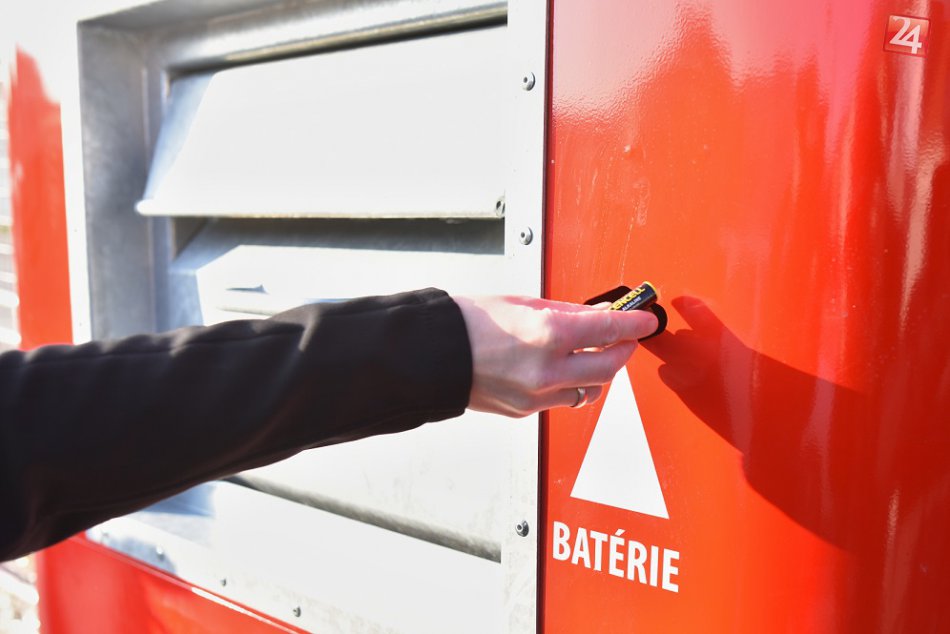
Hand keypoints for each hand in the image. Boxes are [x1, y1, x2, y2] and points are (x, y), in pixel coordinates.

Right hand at [453, 295, 658, 416]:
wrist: (433, 355)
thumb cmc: (470, 322)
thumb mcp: (524, 304)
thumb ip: (567, 312)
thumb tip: (598, 314)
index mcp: (548, 334)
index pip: (609, 330)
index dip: (634, 324)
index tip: (646, 319)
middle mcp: (547, 369)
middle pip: (609, 367)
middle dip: (624, 351)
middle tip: (627, 337)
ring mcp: (537, 395)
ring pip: (590, 389)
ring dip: (599, 371)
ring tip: (594, 353)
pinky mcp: (526, 411)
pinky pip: (562, 399)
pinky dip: (570, 383)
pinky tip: (562, 367)